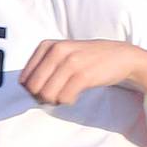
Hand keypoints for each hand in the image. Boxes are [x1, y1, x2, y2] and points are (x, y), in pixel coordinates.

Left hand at [19, 39, 145, 104]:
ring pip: (47, 95)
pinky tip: (76, 93)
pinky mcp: (83, 75)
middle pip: (33, 88)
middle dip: (43, 97)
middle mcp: (57, 51)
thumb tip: (27, 91)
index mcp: (48, 45)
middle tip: (57, 94)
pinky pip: (64, 98)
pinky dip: (68, 101)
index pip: (24, 79)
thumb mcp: (63, 53)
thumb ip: (44, 66)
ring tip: (67, 92)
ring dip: (56, 100)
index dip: (34, 90)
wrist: (121, 56)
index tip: (47, 88)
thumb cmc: (89, 58)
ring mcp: (70, 62)